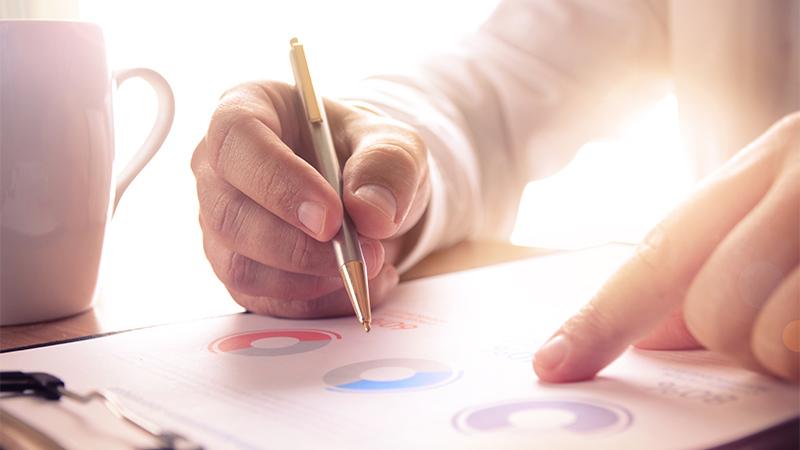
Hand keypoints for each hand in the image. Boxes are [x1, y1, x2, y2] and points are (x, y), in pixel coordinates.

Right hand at [191, 82, 429, 317]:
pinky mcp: (238, 268)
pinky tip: (357, 286)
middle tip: (360, 252)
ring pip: (239, 266)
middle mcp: (219, 168)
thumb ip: (389, 166)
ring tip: (368, 268)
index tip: (330, 217)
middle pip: (229, 213)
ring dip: (308, 279)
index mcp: (249, 110)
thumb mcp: (396, 145)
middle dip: (297, 246)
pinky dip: (314, 303)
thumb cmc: (366, 156)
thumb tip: (372, 212)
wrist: (366, 195)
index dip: (278, 181)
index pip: (236, 139)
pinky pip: (261, 300)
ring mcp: (221, 223)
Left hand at [534, 113, 799, 381]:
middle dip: (733, 336)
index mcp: (765, 164)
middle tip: (777, 317)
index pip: (659, 254)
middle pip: (710, 310)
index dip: (601, 319)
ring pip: (762, 339)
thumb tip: (643, 340)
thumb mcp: (783, 214)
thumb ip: (709, 269)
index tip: (552, 362)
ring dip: (782, 351)